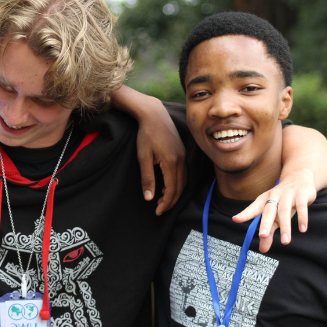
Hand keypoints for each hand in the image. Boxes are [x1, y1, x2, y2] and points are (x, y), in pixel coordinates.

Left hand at [135, 100, 186, 214]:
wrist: (154, 115)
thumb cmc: (146, 135)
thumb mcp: (143, 157)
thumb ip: (147, 178)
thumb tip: (149, 198)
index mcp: (172, 163)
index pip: (172, 190)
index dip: (165, 203)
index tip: (157, 212)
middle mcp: (181, 161)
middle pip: (180, 188)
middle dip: (170, 201)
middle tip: (159, 210)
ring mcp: (183, 156)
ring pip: (183, 181)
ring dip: (174, 193)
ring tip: (162, 200)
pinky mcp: (182, 152)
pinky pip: (183, 173)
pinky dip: (176, 183)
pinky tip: (167, 185)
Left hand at [232, 168, 314, 252]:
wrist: (299, 178)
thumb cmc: (283, 200)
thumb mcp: (276, 214)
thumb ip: (269, 231)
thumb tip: (263, 250)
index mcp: (264, 200)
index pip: (253, 208)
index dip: (245, 214)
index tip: (235, 219)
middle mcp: (274, 196)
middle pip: (268, 210)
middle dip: (265, 223)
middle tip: (263, 236)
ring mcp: (288, 195)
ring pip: (285, 211)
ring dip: (286, 226)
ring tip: (286, 242)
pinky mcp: (301, 195)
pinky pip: (301, 207)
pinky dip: (302, 218)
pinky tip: (302, 229)